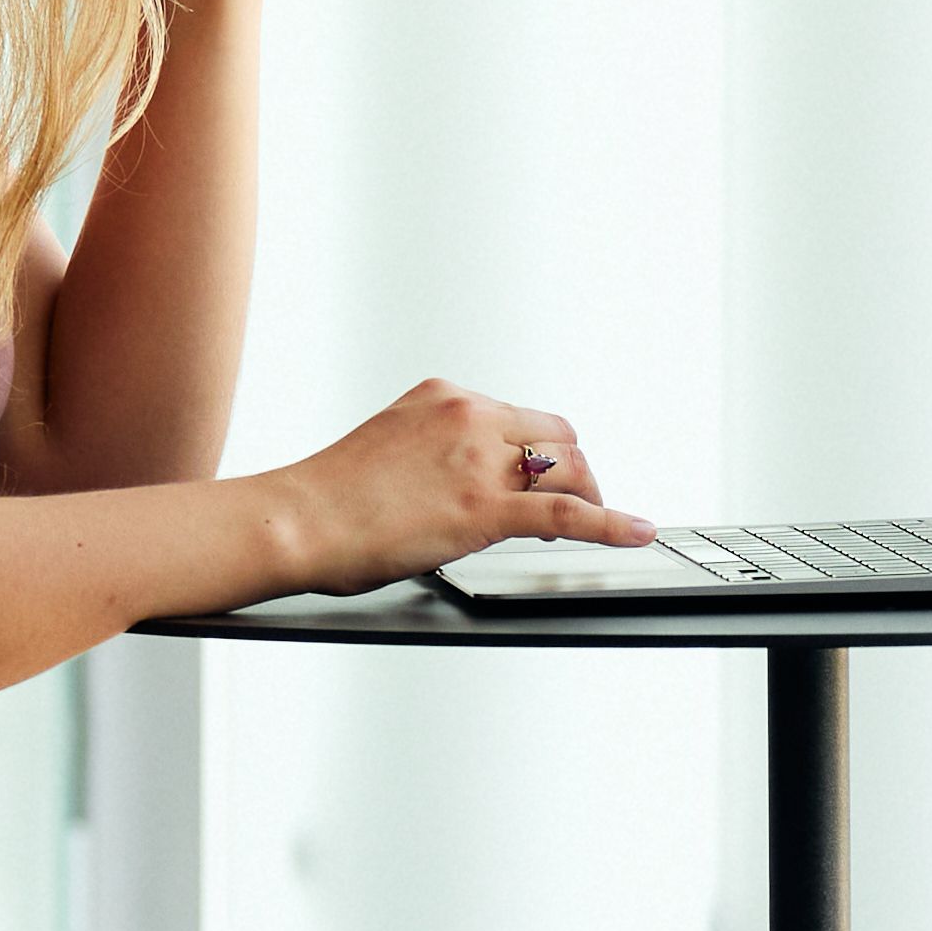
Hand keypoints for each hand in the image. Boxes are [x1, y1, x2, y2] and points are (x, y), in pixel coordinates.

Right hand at [269, 378, 649, 587]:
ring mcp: (479, 461)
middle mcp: (469, 417)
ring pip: (569, 469)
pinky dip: (611, 523)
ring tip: (592, 523)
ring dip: (589, 497)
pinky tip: (636, 532)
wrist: (296, 520)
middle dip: (575, 471)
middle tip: (576, 503)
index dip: (542, 451)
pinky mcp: (484, 509)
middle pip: (559, 436)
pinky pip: (568, 514)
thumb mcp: (387, 446)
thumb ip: (432, 450)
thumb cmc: (325, 496)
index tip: (543, 476)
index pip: (521, 416)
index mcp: (444, 397)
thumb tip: (455, 482)